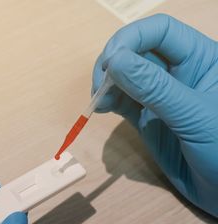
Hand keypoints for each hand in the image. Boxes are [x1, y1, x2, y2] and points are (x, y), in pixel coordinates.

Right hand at [92, 14, 217, 216]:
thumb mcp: (194, 116)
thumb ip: (155, 88)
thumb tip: (114, 61)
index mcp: (200, 59)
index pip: (161, 31)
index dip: (132, 39)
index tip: (111, 62)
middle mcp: (177, 72)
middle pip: (136, 50)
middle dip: (113, 62)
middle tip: (99, 83)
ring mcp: (159, 96)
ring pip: (124, 75)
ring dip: (106, 82)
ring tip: (98, 99)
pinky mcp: (146, 117)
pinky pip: (121, 100)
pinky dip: (106, 101)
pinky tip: (100, 107)